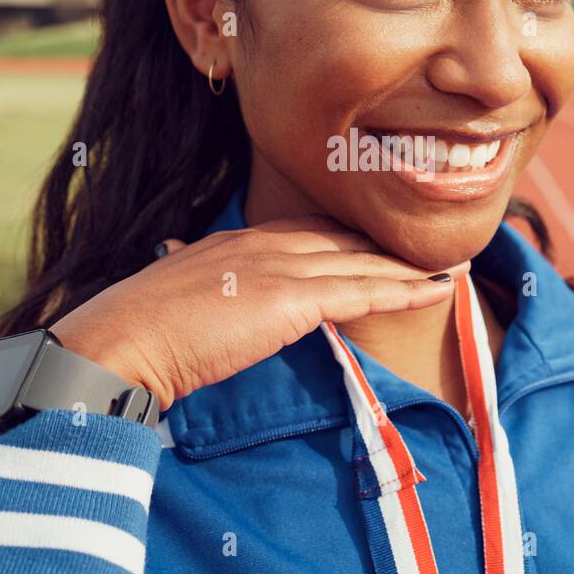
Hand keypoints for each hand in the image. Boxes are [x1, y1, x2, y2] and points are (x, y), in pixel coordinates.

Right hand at [49, 215, 468, 409]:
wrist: (123, 340)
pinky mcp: (291, 299)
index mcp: (238, 243)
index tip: (379, 243)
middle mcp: (265, 245)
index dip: (349, 239)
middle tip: (430, 246)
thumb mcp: (179, 302)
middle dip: (388, 244)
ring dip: (408, 266)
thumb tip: (213, 311)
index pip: (309, 233)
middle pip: (343, 240)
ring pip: (361, 263)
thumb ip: (207, 298)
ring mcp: (280, 268)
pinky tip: (432, 290)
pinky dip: (401, 290)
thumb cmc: (139, 331)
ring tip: (450, 265)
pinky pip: (361, 293)